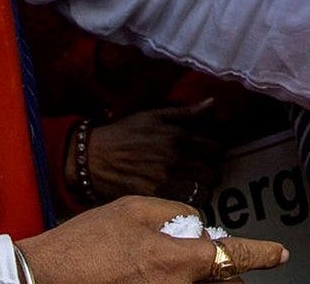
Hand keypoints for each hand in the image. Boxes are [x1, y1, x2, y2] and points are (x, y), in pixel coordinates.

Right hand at [16, 195, 286, 282]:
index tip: (279, 254)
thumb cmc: (86, 242)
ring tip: (167, 260)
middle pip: (220, 281)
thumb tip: (194, 224)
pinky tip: (152, 269)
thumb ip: (172, 212)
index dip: (261, 254)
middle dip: (223, 269)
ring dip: (197, 275)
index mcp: (178, 260)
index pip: (233, 256)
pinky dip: (176, 280)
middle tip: (209, 255)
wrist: (46, 278)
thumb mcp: (131, 208)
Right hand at [84, 103, 224, 202]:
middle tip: (204, 170)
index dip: (215, 150)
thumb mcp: (153, 115)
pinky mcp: (156, 198)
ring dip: (202, 189)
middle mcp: (174, 160)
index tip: (209, 152)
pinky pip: (185, 205)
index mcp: (177, 137)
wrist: (95, 157)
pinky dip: (188, 202)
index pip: (215, 148)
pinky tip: (181, 194)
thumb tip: (212, 103)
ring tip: (195, 184)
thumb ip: (186, 112)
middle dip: (211, 171)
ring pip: (203, 192)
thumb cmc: (125, 133)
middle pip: (212, 172)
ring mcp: (166, 181)